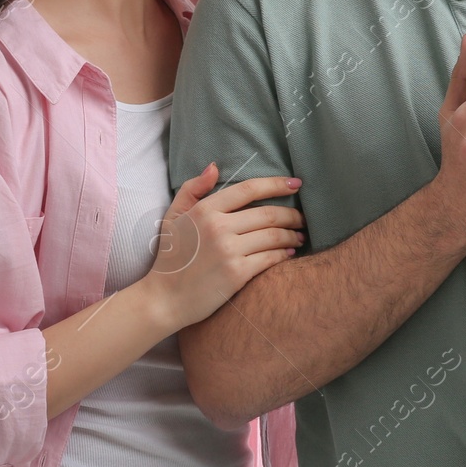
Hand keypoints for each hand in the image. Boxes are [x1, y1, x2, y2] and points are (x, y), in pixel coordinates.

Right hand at [144, 163, 305, 330]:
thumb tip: (215, 167)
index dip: (276, 184)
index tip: (296, 184)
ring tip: (299, 235)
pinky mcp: (237, 274)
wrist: (163, 299)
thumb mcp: (173, 216)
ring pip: (273, 236)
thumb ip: (192, 189)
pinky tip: (290, 252)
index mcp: (205, 210)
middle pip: (267, 214)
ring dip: (292, 234)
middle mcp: (218, 227)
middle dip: (291, 214)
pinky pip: (270, 258)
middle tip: (302, 217)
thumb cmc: (171, 257)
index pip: (249, 189)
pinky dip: (285, 254)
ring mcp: (228, 251)